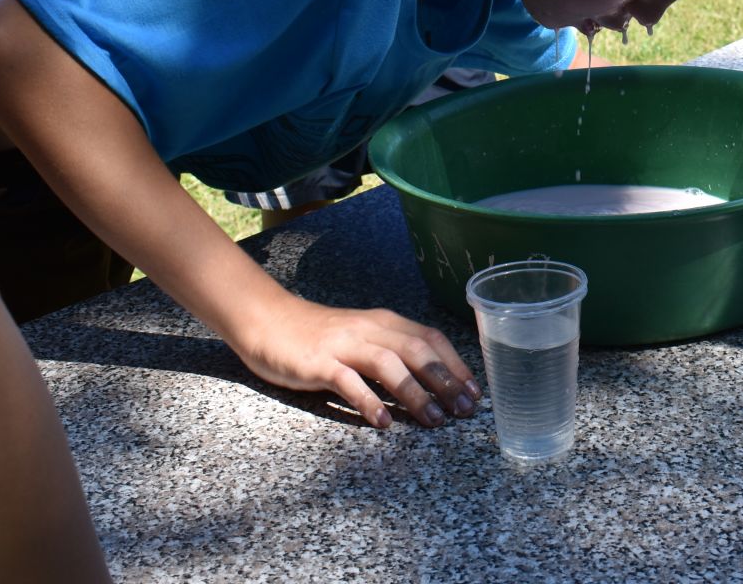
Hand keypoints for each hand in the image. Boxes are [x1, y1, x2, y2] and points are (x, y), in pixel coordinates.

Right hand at [241, 295, 479, 428]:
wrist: (266, 320)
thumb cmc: (319, 336)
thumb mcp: (362, 337)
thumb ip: (392, 353)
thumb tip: (431, 383)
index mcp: (384, 322)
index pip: (431, 339)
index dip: (457, 364)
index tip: (475, 392)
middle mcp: (369, 329)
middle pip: (418, 350)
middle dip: (446, 381)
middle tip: (464, 411)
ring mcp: (344, 345)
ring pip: (389, 364)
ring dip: (416, 393)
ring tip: (434, 420)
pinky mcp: (319, 362)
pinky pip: (349, 381)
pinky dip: (369, 402)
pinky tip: (384, 422)